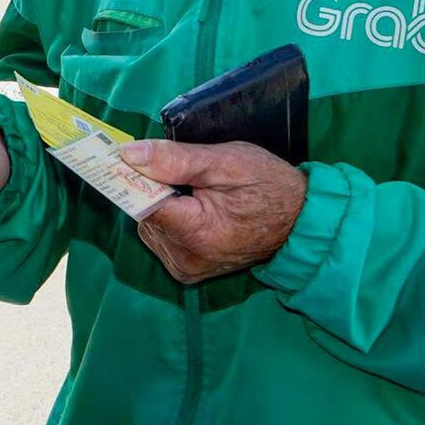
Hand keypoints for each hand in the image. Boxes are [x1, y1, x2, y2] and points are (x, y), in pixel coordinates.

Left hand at [120, 140, 307, 283]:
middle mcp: (187, 259)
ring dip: (163, 204)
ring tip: (195, 191)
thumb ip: (174, 159)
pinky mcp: (189, 271)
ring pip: (150, 225)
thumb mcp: (225, 161)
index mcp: (196, 234)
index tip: (124, 155)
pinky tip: (195, 208)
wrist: (299, 220)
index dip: (132, 176)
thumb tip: (128, 153)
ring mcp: (187, 269)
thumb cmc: (268, 185)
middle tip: (183, 172)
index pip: (140, 203)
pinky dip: (171, 219)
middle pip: (143, 214)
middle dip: (154, 189)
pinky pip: (162, 238)